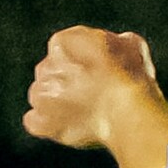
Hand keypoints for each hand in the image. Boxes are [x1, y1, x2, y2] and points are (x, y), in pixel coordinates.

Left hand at [23, 28, 165, 150]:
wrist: (126, 111)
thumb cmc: (132, 78)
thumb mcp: (131, 45)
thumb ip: (115, 43)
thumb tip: (120, 46)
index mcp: (63, 42)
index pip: (67, 49)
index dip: (84, 62)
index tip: (99, 74)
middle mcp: (45, 66)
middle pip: (52, 73)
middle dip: (69, 82)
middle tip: (93, 95)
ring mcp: (41, 96)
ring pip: (42, 96)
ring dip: (56, 103)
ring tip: (83, 112)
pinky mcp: (43, 123)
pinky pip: (36, 123)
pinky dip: (47, 125)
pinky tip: (66, 125)